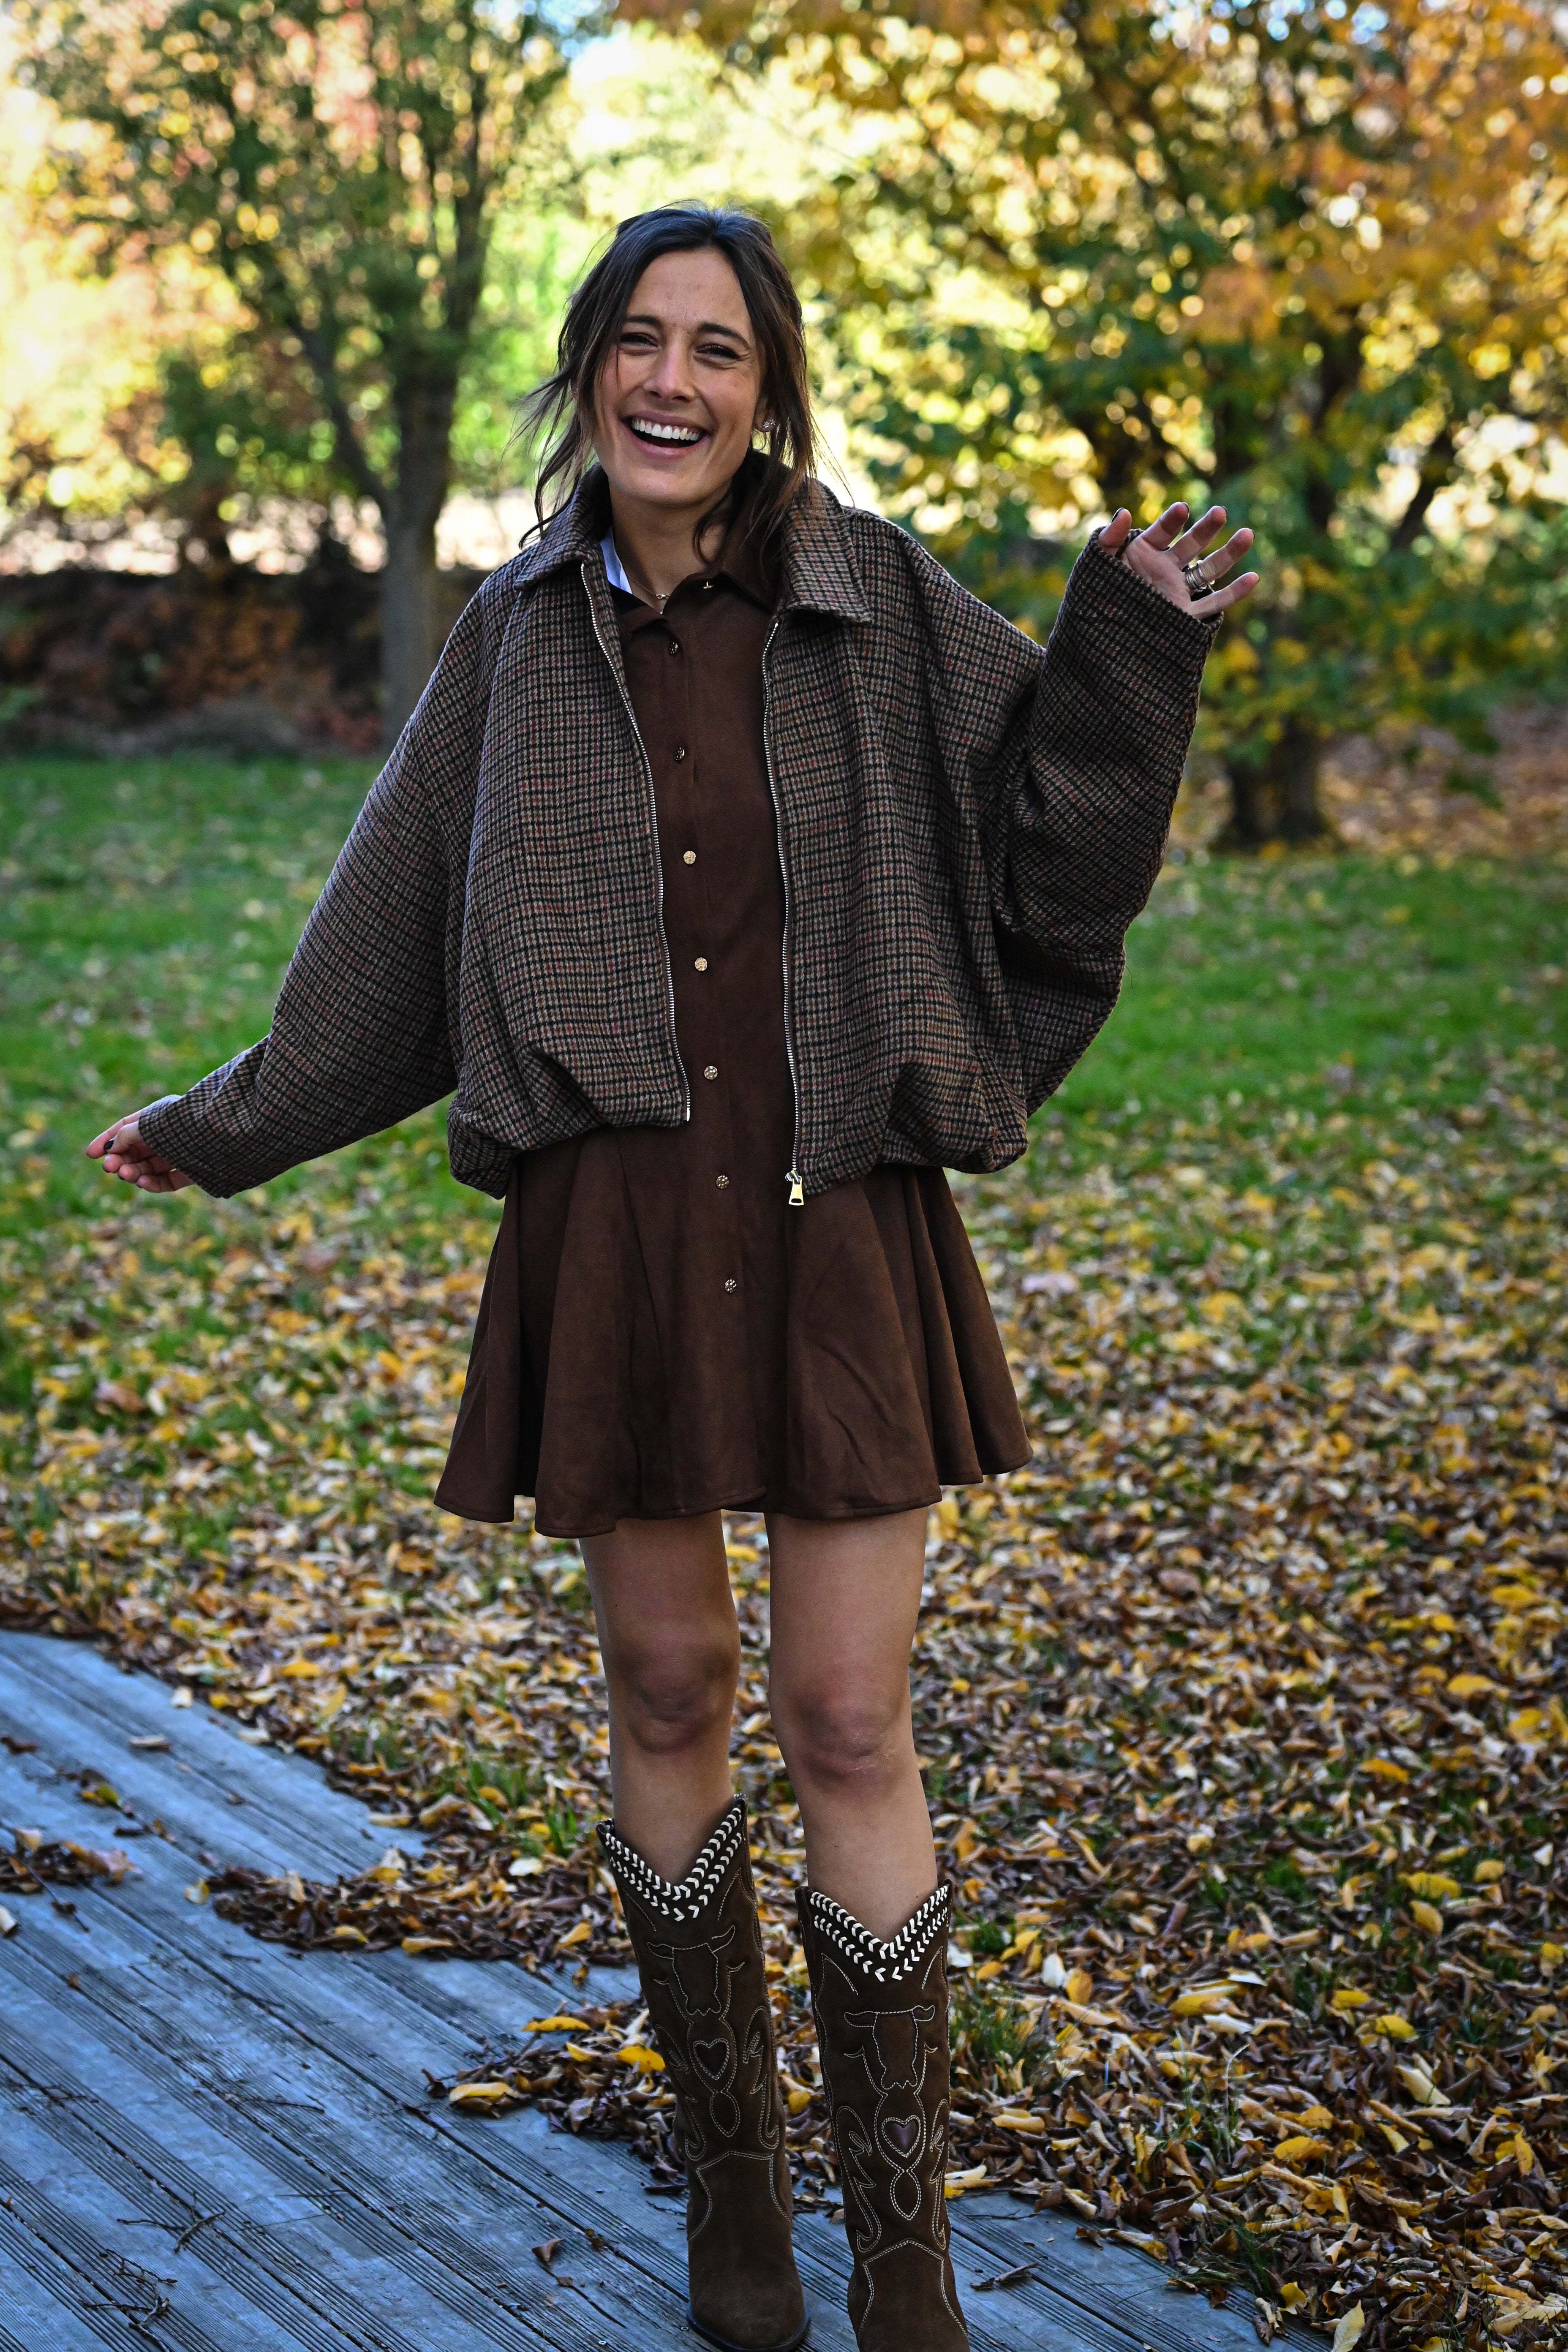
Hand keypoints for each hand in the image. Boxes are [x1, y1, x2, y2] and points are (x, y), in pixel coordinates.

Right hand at [85, 1107, 193, 1193]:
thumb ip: (128, 1135)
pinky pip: (167, 1180)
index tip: (90, 1155)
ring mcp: (181, 1153)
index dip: (108, 1140)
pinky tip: (142, 1182)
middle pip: (137, 1150)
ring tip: (127, 1174)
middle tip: (110, 1168)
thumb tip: (112, 1147)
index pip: (127, 1127)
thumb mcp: (151, 1125)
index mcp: (160, 1115)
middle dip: (121, 1158)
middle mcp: (170, 1134)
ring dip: (134, 1171)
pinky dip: (152, 1182)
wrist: (228, 1136)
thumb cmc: (186, 1124)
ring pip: (149, 1166)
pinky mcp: (192, 1172)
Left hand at [1102, 502, 1258, 616]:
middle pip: (1192, 544)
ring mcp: (1178, 592)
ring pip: (1209, 569)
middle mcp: (1165, 569)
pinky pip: (1214, 605)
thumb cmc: (1093, 601)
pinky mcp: (1185, 617)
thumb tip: (1124, 512)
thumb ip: (1108, 540)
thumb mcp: (1096, 569)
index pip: (1163, 531)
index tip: (1181, 511)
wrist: (1095, 642)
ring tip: (1248, 534)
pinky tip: (1254, 578)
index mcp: (1144, 553)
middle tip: (1221, 512)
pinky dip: (1234, 593)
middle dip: (1206, 529)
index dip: (1173, 521)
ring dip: (1229, 552)